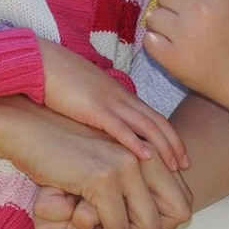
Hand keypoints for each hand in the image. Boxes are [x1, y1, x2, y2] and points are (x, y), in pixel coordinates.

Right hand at [33, 139, 192, 228]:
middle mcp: (146, 154)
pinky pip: (117, 226)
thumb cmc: (67, 146)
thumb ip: (130, 174)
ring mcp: (126, 164)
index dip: (168, 222)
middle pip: (174, 212)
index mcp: (151, 148)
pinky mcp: (102, 178)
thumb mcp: (108, 157)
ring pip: (148, 222)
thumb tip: (150, 209)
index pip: (182, 195)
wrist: (31, 128)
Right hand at [38, 39, 188, 169]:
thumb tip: (104, 133)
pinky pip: (119, 127)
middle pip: (156, 121)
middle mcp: (120, 97)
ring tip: (176, 166)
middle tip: (187, 165)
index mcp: (119, 94)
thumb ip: (99, 111)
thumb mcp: (86, 98)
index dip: (169, 136)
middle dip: (173, 144)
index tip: (180, 155)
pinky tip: (146, 156)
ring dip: (163, 146)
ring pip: (145, 125)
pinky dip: (134, 142)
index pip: (153, 116)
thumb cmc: (58, 81)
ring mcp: (109, 102)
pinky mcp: (93, 108)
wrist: (41, 62)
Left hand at [144, 0, 228, 104]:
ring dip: (162, 25)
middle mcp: (200, 9)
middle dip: (171, 5)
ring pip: (153, 16)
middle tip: (185, 20)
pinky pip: (148, 40)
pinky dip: (156, 44)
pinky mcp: (173, 57)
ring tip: (178, 34)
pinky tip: (171, 47)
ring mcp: (185, 34)